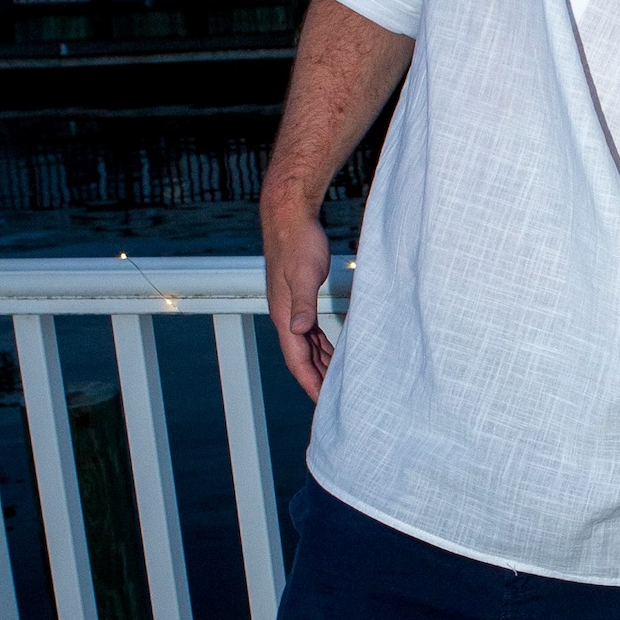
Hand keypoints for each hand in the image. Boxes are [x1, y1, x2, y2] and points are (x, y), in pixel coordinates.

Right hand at [263, 192, 332, 398]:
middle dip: (315, 381)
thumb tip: (299, 331)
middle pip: (301, 358)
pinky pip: (310, 331)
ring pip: (306, 346)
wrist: (288, 215)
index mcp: (284, 315)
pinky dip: (321, 346)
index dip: (310, 383)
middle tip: (333, 404)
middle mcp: (286, 315)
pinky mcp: (299, 297)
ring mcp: (291, 307)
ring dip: (320, 366)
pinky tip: (332, 352)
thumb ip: (303, 303)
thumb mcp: (303, 273)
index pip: (296, 359)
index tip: (322, 403)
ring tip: (335, 385)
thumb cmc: (297, 241)